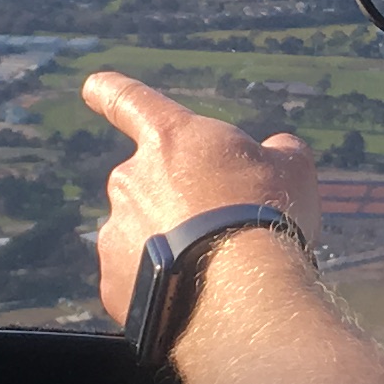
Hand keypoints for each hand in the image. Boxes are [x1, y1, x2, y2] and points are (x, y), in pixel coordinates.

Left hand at [80, 72, 320, 322]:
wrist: (242, 289)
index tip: (92, 85)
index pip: (130, 101)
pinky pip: (134, 278)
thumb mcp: (292, 168)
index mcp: (170, 138)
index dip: (111, 91)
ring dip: (166, 244)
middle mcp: (131, 178)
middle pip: (147, 183)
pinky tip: (190, 297)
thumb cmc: (267, 215)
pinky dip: (156, 285)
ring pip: (140, 233)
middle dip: (174, 201)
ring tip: (208, 269)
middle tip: (216, 228)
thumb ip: (279, 150)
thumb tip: (278, 148)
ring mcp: (115, 230)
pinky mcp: (113, 280)